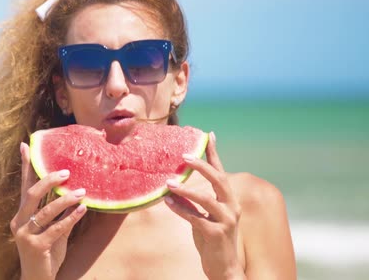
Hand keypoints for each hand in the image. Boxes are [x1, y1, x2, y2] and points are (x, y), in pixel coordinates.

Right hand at [10, 142, 87, 279]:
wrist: (37, 279)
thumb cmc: (46, 252)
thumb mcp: (51, 229)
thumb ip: (58, 213)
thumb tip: (74, 192)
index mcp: (20, 215)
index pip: (24, 187)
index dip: (25, 166)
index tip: (26, 145)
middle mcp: (18, 222)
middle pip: (31, 194)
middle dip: (48, 180)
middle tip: (66, 172)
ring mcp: (25, 235)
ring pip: (45, 211)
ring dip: (65, 199)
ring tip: (82, 192)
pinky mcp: (36, 247)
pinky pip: (56, 228)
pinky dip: (71, 217)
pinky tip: (83, 209)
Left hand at [165, 132, 245, 279]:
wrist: (223, 268)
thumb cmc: (212, 239)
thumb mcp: (203, 216)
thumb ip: (194, 201)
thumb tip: (176, 184)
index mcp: (229, 200)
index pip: (221, 172)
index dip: (214, 153)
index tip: (208, 134)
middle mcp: (232, 207)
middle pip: (219, 180)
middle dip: (202, 165)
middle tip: (184, 156)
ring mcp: (226, 221)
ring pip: (207, 199)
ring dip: (186, 190)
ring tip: (169, 183)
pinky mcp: (216, 234)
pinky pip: (196, 218)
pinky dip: (180, 209)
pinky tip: (168, 202)